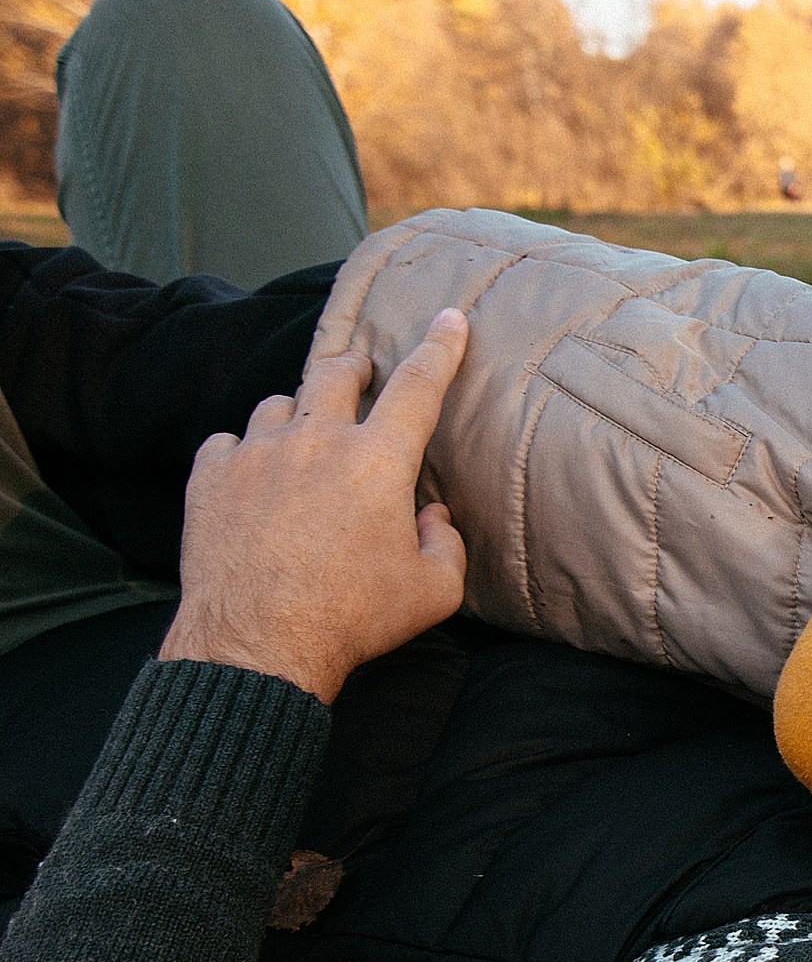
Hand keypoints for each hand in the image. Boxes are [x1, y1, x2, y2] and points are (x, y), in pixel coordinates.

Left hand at [161, 308, 470, 701]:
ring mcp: (256, 453)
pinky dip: (244, 452)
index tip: (451, 318)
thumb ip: (446, 543)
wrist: (259, 643)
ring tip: (301, 440)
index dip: (439, 348)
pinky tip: (251, 478)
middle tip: (360, 372)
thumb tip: (432, 514)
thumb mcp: (433, 591)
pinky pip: (227, 443)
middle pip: (335, 374)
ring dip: (297, 413)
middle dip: (354, 365)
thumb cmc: (355, 617)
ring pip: (278, 404)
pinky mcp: (210, 477)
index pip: (418, 386)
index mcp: (378, 460)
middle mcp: (315, 440)